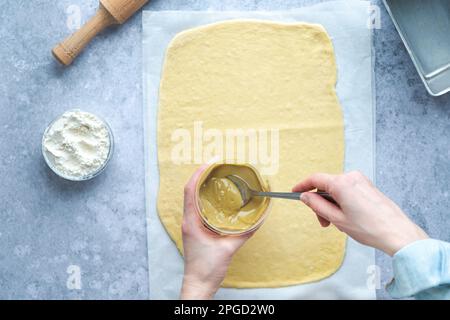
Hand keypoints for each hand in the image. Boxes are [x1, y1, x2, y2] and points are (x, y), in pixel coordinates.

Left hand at [180, 165, 253, 299]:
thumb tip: (258, 219)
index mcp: (191, 222)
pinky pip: (197, 208)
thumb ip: (244, 233)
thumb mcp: (229, 249)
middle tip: (216, 165)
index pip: (190, 190)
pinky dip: (204, 198)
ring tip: (216, 176)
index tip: (210, 162)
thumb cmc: (207, 268)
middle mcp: (188, 220)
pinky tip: (216, 197)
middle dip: (201, 175)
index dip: (198, 174)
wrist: (198, 285)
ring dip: (201, 185)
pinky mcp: (194, 230)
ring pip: (192, 199)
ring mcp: (190, 225)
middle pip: (190, 191)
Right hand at [293, 171, 427, 255]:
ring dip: (332, 204)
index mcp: (342, 183)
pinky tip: (347, 217)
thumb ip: (317, 205)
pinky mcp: (368, 186)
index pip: (315, 179)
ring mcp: (361, 180)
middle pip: (326, 186)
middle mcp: (351, 177)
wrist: (397, 232)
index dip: (302, 186)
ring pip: (337, 189)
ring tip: (338, 223)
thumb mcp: (336, 219)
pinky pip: (347, 190)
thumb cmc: (369, 227)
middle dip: (320, 203)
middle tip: (323, 222)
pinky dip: (342, 202)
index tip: (295, 192)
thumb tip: (306, 196)